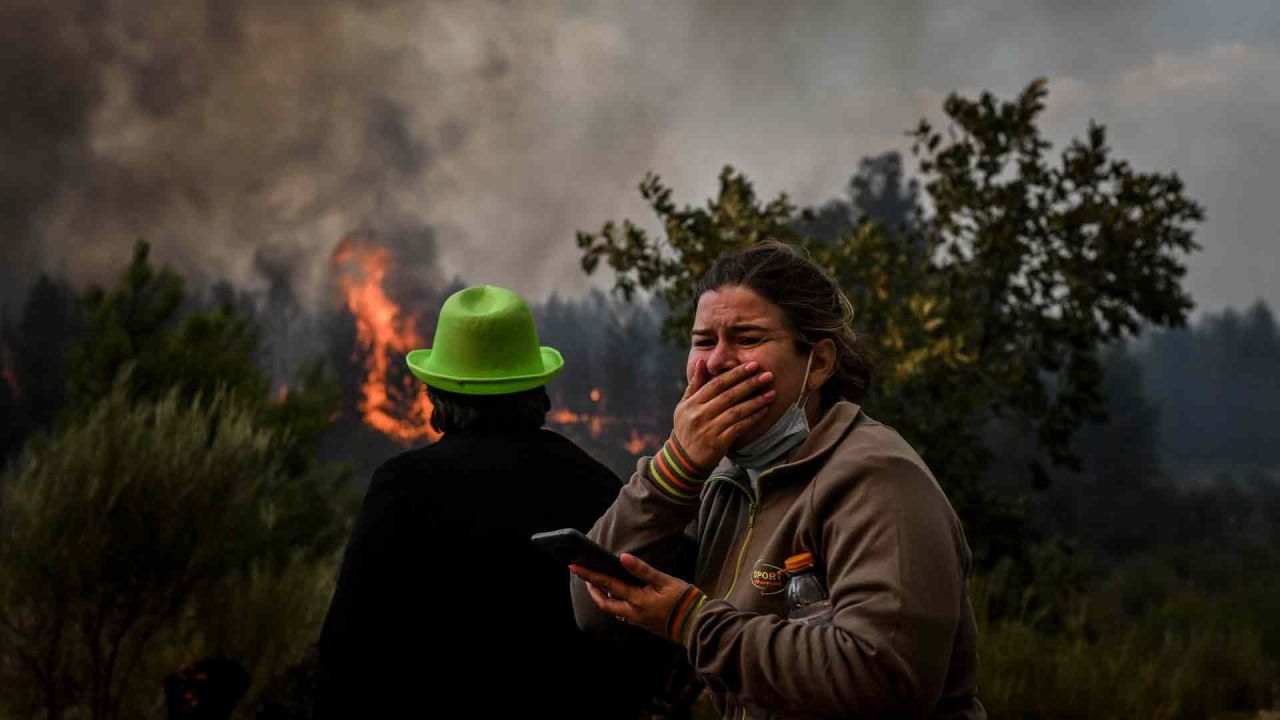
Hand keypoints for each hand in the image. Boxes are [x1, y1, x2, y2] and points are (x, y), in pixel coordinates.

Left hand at [570, 555, 690, 638]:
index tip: (574, 566)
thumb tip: (623, 558)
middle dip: (592, 591)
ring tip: (600, 586)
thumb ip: (643, 570)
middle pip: (604, 604)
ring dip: (604, 599)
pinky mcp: (644, 625)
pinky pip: (624, 615)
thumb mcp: (665, 581)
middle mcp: (632, 613)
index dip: (589, 575)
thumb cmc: (683, 600)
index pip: (607, 586)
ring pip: (614, 611)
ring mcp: (638, 621)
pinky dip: (617, 605)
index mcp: (636, 600)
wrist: (695, 624)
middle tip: (586, 578)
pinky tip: (621, 598)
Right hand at [673, 359, 774, 469]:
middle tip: (767, 375)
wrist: (682, 461)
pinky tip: (764, 411)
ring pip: (736, 411)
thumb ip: (694, 385)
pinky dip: (753, 418)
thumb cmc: (686, 429)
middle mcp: (699, 415)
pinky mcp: (718, 444)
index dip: (736, 374)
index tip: (752, 365)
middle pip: (729, 395)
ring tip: (772, 393)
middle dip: (750, 384)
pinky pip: (739, 428)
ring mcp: (708, 430)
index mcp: (692, 403)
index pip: (716, 384)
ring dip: (756, 401)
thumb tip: (702, 362)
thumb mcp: (684, 406)